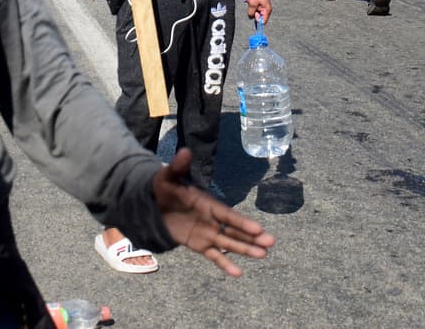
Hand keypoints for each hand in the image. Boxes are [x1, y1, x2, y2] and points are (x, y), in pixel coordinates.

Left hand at [153, 148, 274, 275]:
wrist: (154, 204)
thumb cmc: (165, 188)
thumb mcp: (169, 177)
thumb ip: (178, 167)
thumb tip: (184, 150)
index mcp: (209, 204)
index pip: (228, 215)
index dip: (242, 222)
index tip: (258, 228)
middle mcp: (213, 220)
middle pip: (235, 230)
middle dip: (252, 237)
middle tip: (270, 243)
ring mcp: (208, 234)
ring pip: (229, 243)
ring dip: (245, 249)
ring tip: (263, 255)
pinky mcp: (200, 245)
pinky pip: (214, 256)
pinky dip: (225, 264)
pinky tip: (238, 273)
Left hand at [246, 0, 270, 21]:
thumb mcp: (252, 4)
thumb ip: (251, 13)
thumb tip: (251, 17)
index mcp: (267, 10)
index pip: (263, 21)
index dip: (257, 19)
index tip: (254, 14)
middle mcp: (266, 9)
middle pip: (259, 17)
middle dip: (254, 13)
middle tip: (252, 6)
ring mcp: (263, 6)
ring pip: (256, 12)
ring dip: (252, 9)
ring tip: (251, 2)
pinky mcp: (260, 3)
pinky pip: (255, 8)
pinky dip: (252, 6)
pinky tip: (251, 1)